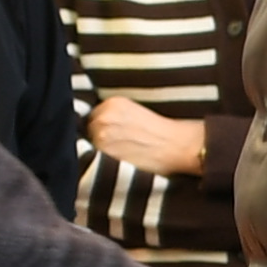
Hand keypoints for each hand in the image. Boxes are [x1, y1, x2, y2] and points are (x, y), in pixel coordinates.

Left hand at [87, 93, 210, 179]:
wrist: (177, 146)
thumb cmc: (163, 133)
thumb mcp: (135, 112)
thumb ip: (115, 116)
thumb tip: (99, 126)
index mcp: (112, 103)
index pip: (94, 116)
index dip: (102, 127)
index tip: (113, 135)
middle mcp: (104, 116)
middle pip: (89, 130)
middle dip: (98, 138)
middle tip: (118, 147)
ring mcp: (102, 136)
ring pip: (91, 146)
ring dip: (100, 151)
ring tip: (120, 156)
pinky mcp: (105, 155)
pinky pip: (96, 160)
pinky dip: (104, 162)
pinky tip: (119, 163)